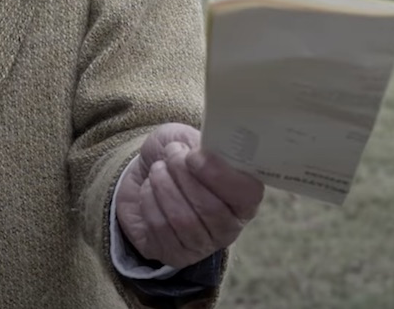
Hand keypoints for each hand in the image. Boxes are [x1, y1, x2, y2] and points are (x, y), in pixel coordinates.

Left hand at [114, 123, 263, 268]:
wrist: (146, 174)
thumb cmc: (178, 157)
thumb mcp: (193, 140)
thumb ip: (202, 142)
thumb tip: (203, 147)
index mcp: (244, 197)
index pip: (247, 194)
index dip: (219, 174)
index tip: (193, 154)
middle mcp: (229, 226)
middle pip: (211, 208)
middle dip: (184, 176)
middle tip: (171, 155)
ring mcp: (202, 245)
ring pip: (183, 219)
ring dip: (164, 186)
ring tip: (157, 169)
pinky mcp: (174, 254)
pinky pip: (160, 228)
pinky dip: (149, 201)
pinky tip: (149, 188)